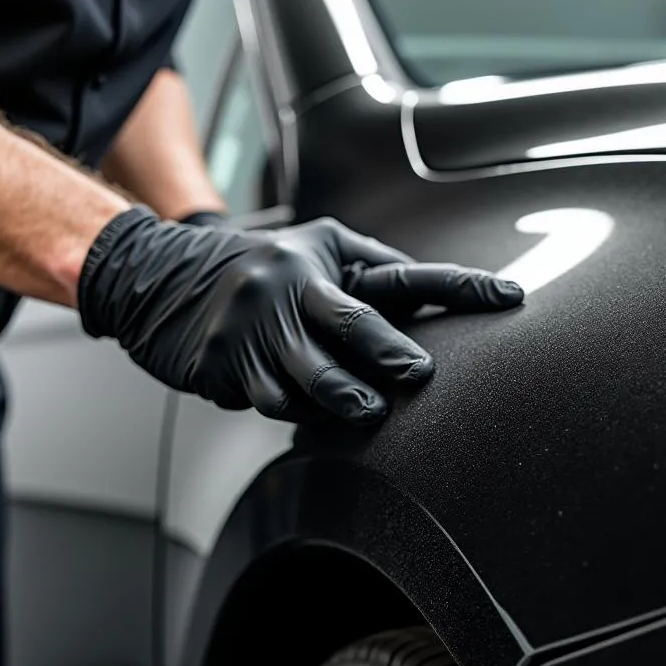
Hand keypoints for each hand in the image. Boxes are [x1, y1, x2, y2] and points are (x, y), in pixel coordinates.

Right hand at [78, 209, 522, 424]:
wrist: (155, 275)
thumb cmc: (253, 270)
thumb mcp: (309, 254)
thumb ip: (361, 275)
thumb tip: (421, 302)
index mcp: (323, 258)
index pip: (403, 274)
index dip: (458, 288)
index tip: (510, 298)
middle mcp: (290, 284)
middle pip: (354, 321)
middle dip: (389, 351)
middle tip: (417, 374)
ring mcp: (253, 324)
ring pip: (311, 375)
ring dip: (343, 398)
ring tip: (366, 410)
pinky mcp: (223, 361)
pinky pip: (270, 400)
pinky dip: (291, 411)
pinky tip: (300, 411)